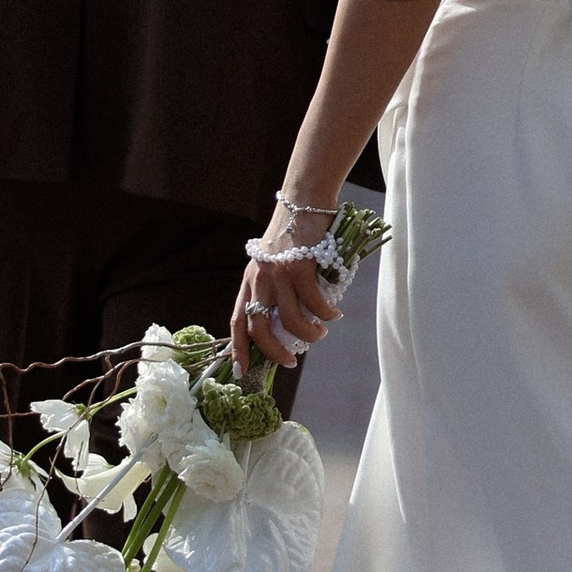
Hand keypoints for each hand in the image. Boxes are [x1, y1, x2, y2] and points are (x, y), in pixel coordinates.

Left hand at [231, 238, 342, 375]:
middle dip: (275, 352)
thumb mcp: (273, 262)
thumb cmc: (293, 234)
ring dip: (308, 334)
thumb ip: (275, 289)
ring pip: (290, 320)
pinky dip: (326, 314)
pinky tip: (334, 314)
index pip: (237, 320)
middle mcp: (259, 278)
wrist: (304, 201)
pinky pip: (314, 302)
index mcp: (249, 279)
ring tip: (320, 333)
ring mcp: (278, 273)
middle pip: (260, 328)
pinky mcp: (299, 266)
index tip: (240, 371)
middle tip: (291, 361)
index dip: (238, 349)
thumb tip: (289, 326)